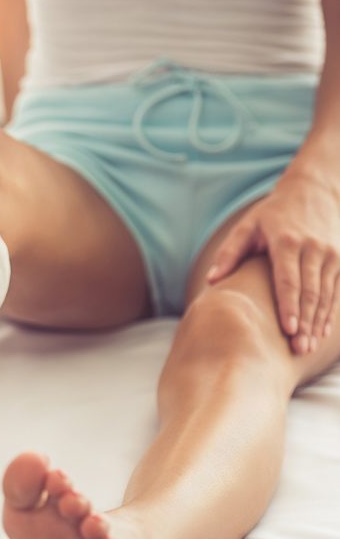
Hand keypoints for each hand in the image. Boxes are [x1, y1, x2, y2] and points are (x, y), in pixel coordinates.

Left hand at [207, 174, 339, 354]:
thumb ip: (230, 253)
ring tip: (307, 347)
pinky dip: (328, 313)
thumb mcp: (247, 226)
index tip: (289, 330)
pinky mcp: (339, 259)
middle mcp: (312, 249)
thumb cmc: (271, 213)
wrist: (313, 189)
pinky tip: (321, 332)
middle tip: (298, 349)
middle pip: (309, 292)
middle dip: (305, 322)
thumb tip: (211, 279)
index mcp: (286, 242)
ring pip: (324, 294)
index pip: (289, 280)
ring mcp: (329, 254)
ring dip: (318, 322)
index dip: (289, 306)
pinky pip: (334, 290)